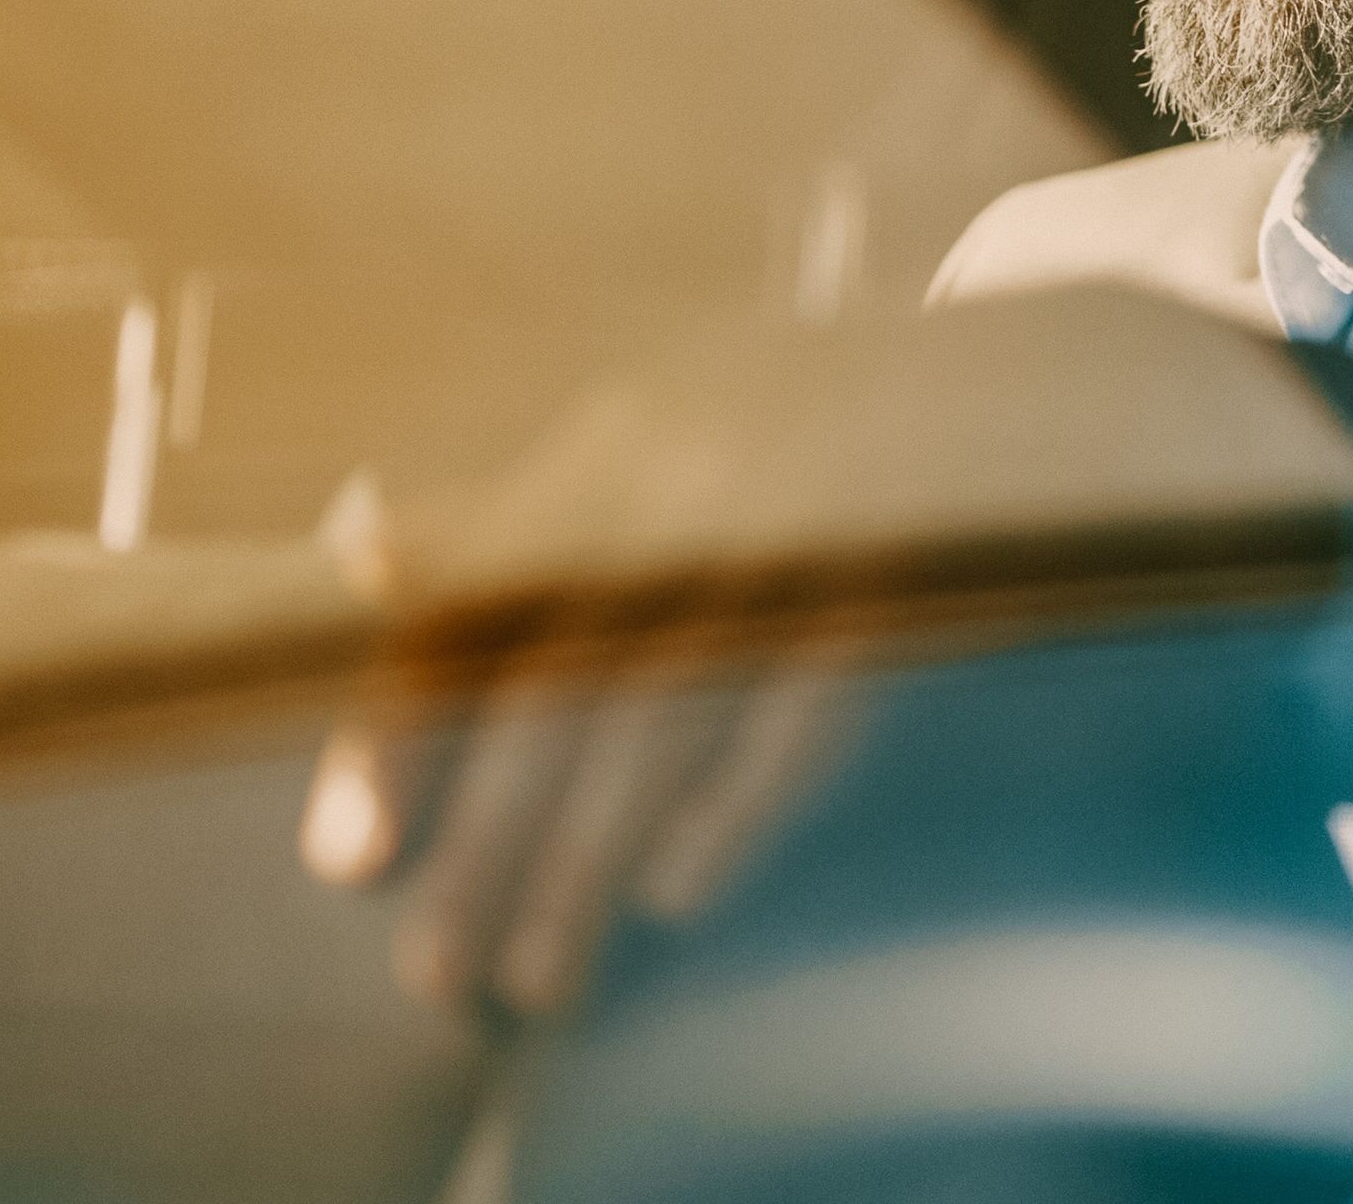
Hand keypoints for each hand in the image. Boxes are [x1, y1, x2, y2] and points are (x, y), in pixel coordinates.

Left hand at [296, 465, 863, 1060]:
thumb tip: (355, 556)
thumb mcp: (645, 432)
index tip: (349, 861)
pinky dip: (737, 800)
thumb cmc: (791, 422)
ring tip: (536, 980)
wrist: (1003, 372)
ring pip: (664, 717)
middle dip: (484, 841)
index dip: (402, 736)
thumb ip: (508, 511)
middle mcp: (688, 488)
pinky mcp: (898, 587)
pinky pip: (803, 708)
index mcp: (610, 449)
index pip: (474, 605)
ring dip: (587, 859)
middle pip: (559, 683)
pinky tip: (677, 893)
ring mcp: (795, 537)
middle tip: (431, 976)